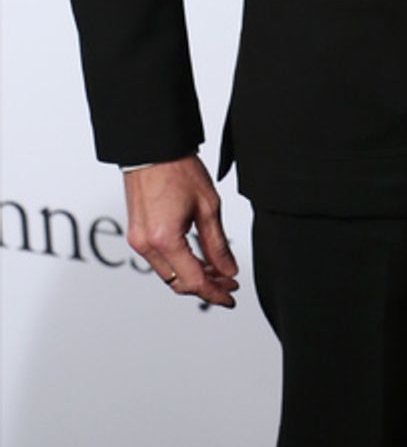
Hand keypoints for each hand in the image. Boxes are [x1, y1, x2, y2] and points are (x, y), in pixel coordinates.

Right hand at [124, 155, 239, 307]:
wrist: (153, 149)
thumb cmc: (179, 169)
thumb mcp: (208, 206)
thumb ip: (217, 244)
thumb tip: (228, 270)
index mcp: (165, 239)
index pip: (193, 281)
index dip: (215, 293)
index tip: (231, 297)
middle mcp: (146, 245)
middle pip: (178, 283)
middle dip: (206, 287)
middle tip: (229, 283)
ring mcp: (138, 240)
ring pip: (168, 274)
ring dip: (192, 276)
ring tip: (218, 272)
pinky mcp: (136, 233)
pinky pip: (159, 260)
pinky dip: (179, 264)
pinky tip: (198, 259)